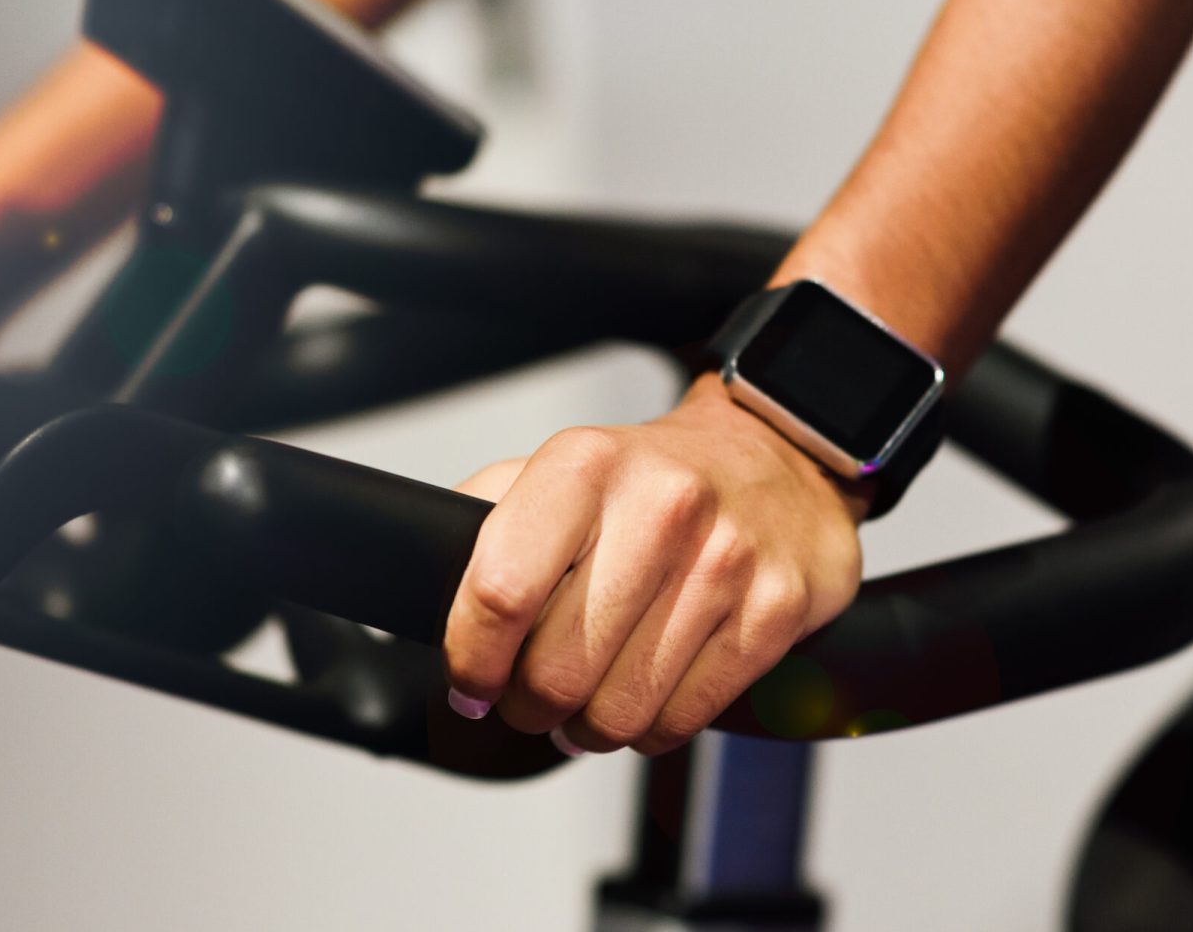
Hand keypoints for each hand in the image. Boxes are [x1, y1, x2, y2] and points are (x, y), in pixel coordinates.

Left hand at [443, 373, 866, 755]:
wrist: (776, 460)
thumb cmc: (651, 482)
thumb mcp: (561, 469)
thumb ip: (485, 517)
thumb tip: (415, 588)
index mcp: (585, 466)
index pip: (500, 591)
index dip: (471, 660)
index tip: (469, 685)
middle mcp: (659, 507)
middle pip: (557, 668)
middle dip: (528, 706)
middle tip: (528, 700)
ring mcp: (724, 561)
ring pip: (619, 709)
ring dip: (585, 729)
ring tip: (582, 708)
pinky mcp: (773, 612)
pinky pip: (683, 719)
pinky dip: (648, 731)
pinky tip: (641, 701)